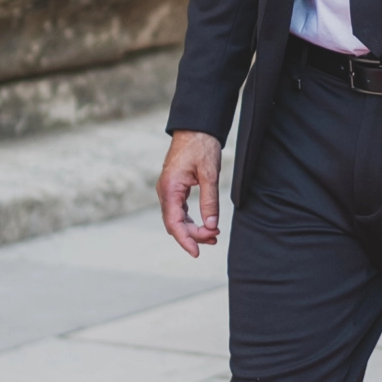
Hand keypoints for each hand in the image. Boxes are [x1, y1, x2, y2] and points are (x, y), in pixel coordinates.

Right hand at [157, 131, 222, 256]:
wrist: (196, 128)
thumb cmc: (201, 147)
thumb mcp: (209, 174)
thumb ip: (210, 201)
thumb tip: (211, 226)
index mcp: (170, 189)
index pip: (174, 223)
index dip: (185, 240)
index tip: (196, 253)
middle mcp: (165, 192)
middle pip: (175, 224)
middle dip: (194, 235)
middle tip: (215, 238)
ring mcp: (168, 191)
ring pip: (177, 219)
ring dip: (193, 229)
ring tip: (214, 235)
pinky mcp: (175, 188)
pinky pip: (180, 210)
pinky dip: (191, 220)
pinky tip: (206, 224)